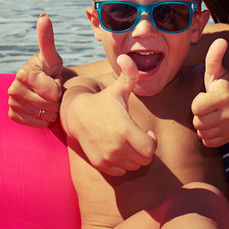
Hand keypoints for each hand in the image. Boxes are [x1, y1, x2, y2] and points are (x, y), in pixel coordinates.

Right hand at [8, 13, 68, 127]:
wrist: (44, 84)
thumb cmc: (50, 69)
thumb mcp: (52, 56)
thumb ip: (47, 39)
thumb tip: (43, 17)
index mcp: (23, 73)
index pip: (53, 92)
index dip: (60, 88)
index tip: (56, 80)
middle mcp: (13, 88)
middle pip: (48, 106)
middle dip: (56, 100)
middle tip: (52, 91)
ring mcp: (11, 102)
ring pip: (43, 116)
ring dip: (51, 110)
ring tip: (48, 99)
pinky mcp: (12, 115)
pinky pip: (34, 124)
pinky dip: (42, 120)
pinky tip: (42, 109)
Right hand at [65, 55, 156, 175]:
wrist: (77, 114)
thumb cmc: (104, 100)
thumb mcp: (117, 88)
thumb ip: (129, 75)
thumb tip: (127, 56)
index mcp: (124, 129)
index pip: (150, 150)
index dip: (152, 142)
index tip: (146, 132)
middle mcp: (116, 147)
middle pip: (143, 160)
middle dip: (145, 149)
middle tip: (138, 136)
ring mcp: (107, 157)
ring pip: (133, 167)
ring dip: (135, 157)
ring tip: (128, 141)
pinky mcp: (100, 164)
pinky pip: (121, 171)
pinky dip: (123, 163)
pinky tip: (118, 148)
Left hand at [191, 38, 228, 146]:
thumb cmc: (226, 89)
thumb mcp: (218, 74)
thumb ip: (214, 57)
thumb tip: (220, 39)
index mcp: (224, 95)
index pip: (196, 106)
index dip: (198, 101)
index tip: (208, 97)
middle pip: (197, 121)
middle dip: (200, 114)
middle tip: (210, 107)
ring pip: (202, 132)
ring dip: (203, 125)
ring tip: (213, 116)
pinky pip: (207, 141)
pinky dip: (209, 135)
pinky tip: (216, 126)